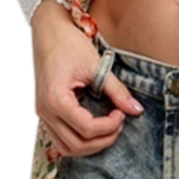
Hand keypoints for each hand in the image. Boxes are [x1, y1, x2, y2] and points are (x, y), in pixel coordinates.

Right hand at [31, 1, 144, 156]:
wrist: (49, 30)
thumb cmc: (69, 43)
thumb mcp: (96, 66)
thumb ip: (116, 91)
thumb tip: (135, 109)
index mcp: (56, 99)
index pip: (86, 129)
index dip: (110, 126)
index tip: (122, 113)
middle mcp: (45, 111)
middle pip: (76, 146)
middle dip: (103, 140)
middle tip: (119, 121)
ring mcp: (43, 113)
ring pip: (66, 148)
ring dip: (90, 144)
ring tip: (108, 126)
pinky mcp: (46, 112)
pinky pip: (60, 138)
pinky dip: (79, 138)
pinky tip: (95, 125)